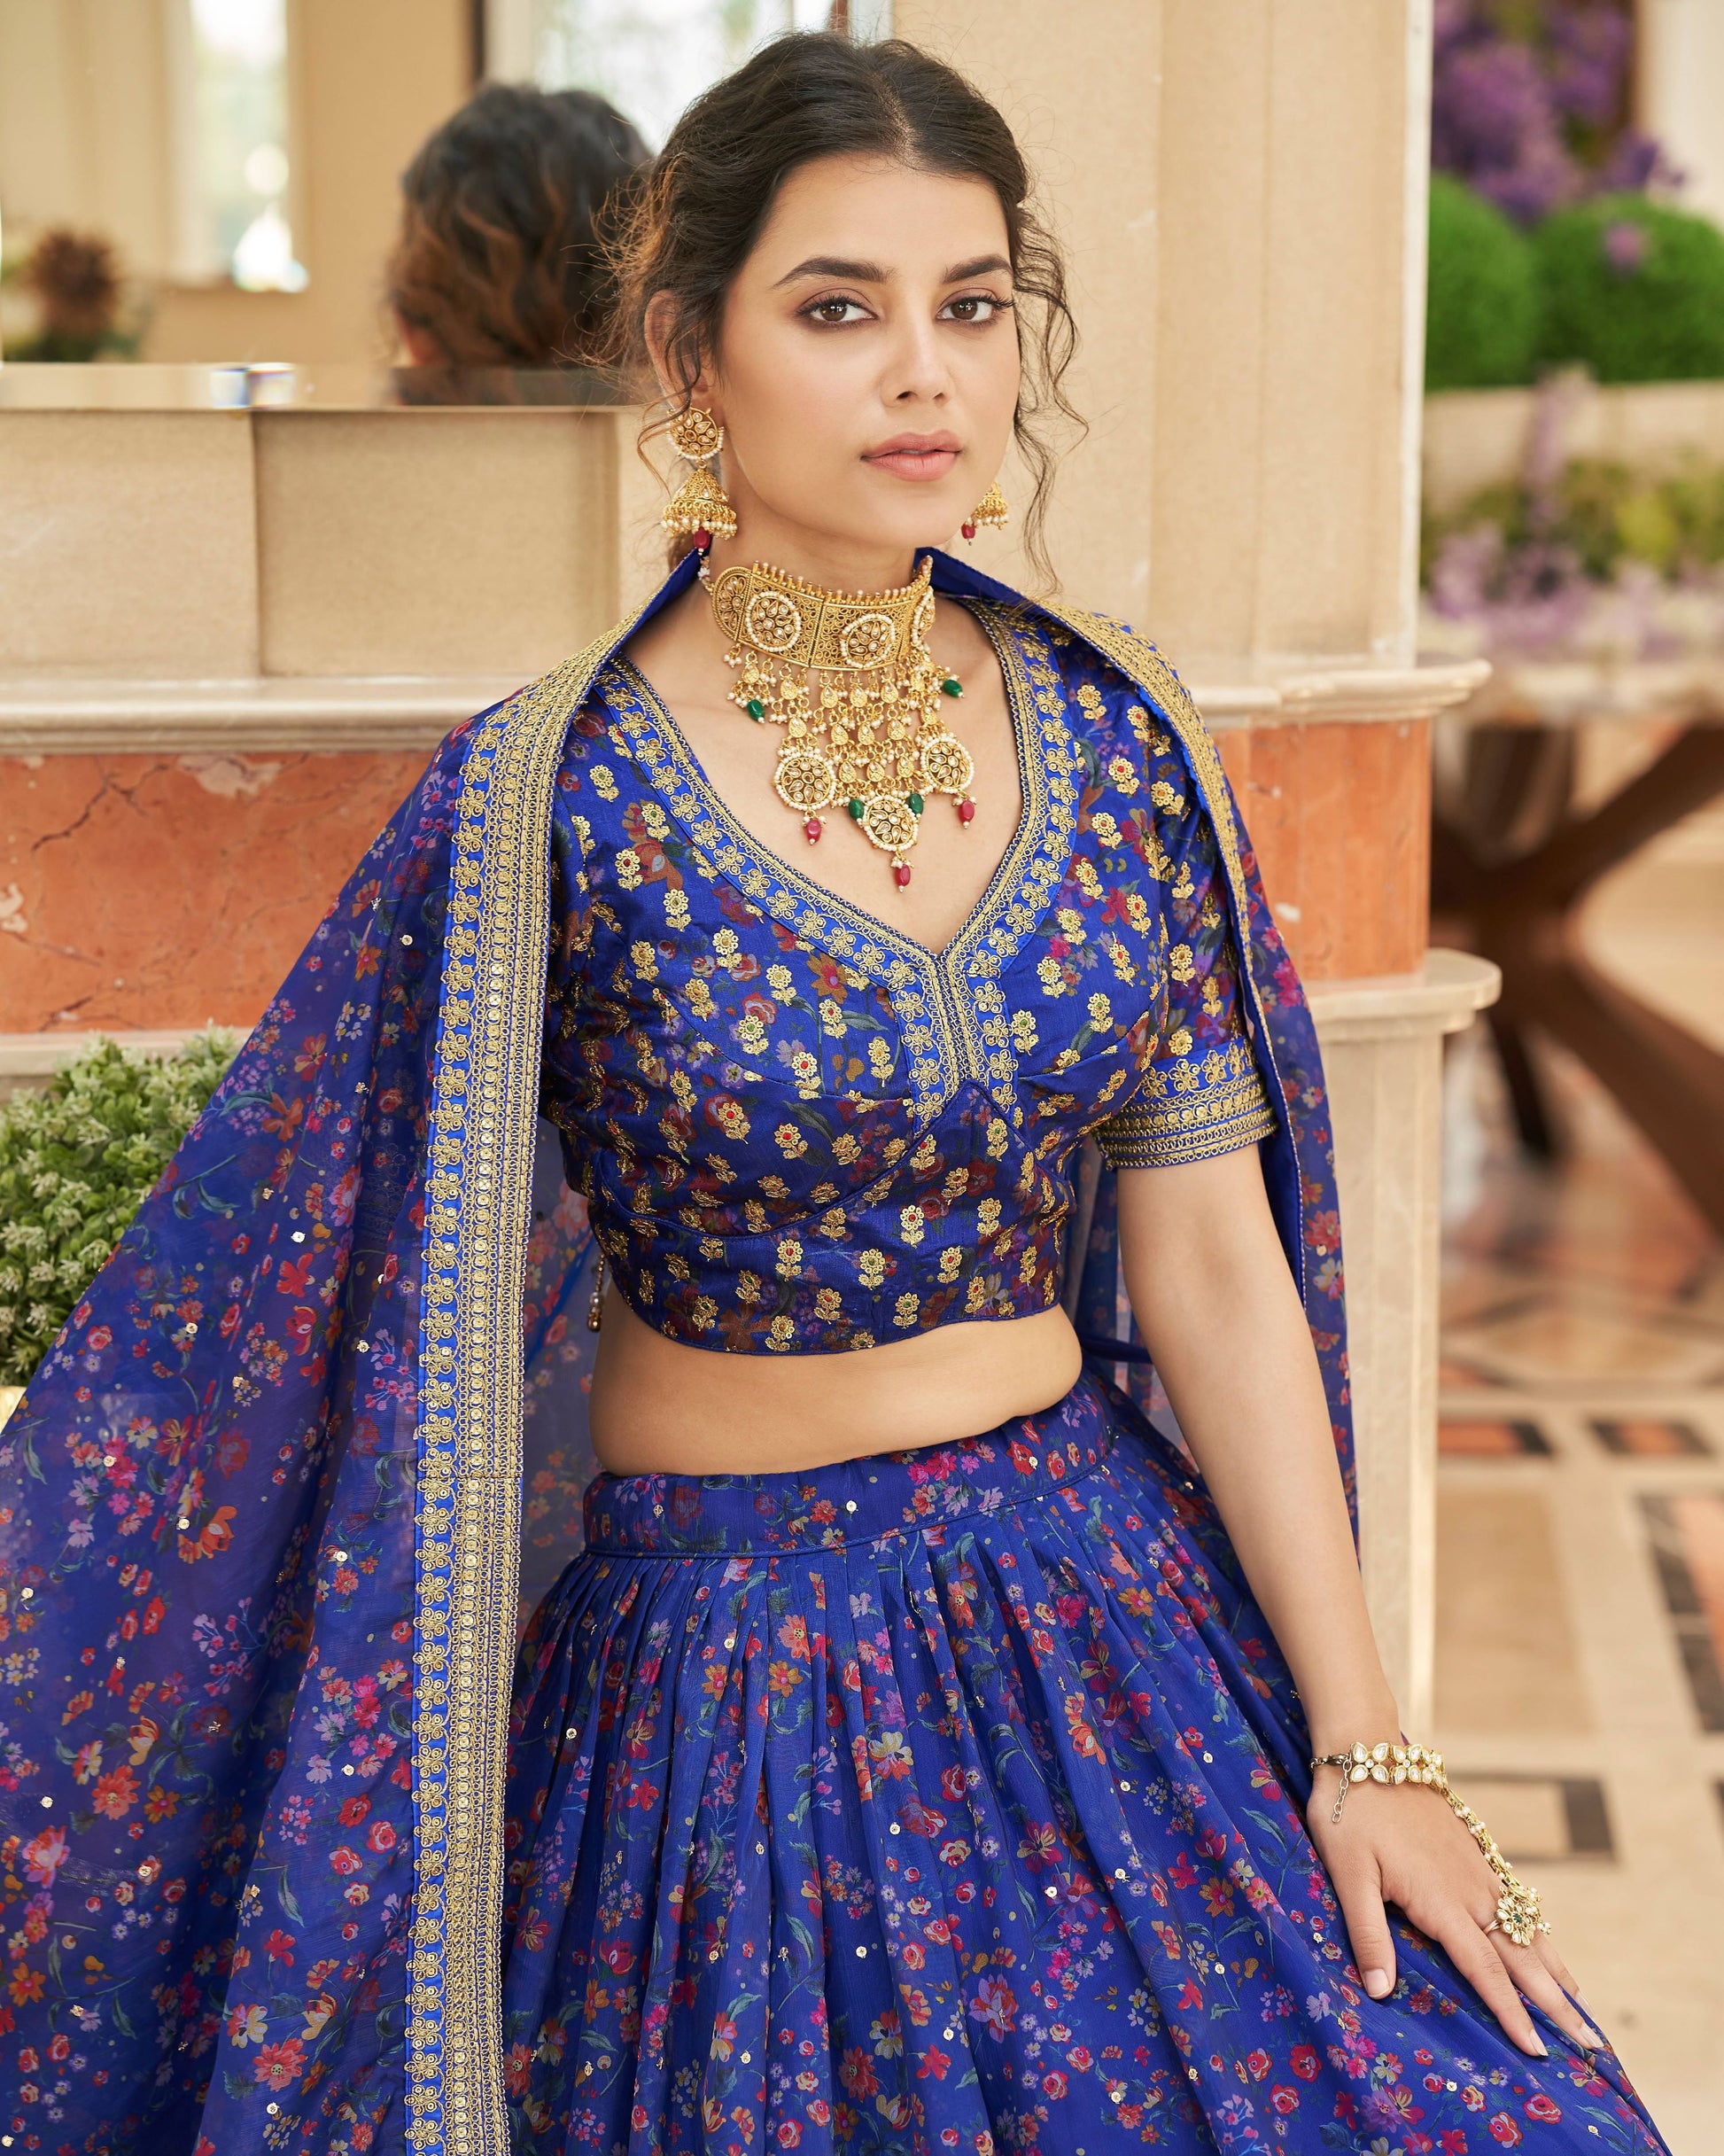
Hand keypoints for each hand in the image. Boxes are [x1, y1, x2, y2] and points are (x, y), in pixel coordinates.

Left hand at [1306, 1770, 1601, 2057]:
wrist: (1365, 1750)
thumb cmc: (1349, 1812)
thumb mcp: (1347, 1873)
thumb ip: (1368, 1933)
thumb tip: (1381, 1992)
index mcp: (1442, 1901)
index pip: (1485, 1970)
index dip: (1512, 2013)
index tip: (1539, 2051)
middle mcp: (1470, 1888)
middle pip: (1522, 1956)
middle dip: (1557, 2003)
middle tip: (1593, 2044)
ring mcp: (1476, 1868)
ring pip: (1525, 1928)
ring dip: (1556, 1969)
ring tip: (1582, 2005)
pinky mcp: (1473, 1850)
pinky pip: (1515, 1900)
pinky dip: (1538, 1932)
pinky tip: (1544, 1944)